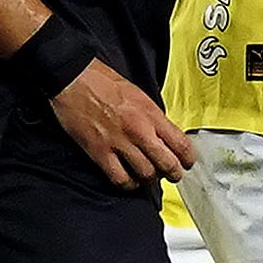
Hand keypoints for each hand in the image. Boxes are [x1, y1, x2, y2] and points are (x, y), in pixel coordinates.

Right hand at [48, 58, 189, 188]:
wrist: (74, 79)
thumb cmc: (103, 82)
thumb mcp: (139, 95)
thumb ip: (153, 117)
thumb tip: (163, 136)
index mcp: (151, 113)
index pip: (181, 144)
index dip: (188, 159)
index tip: (187, 162)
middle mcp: (139, 130)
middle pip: (167, 164)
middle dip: (174, 173)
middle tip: (172, 175)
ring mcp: (119, 143)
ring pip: (146, 174)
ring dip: (150, 180)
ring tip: (149, 177)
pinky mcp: (100, 152)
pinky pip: (120, 178)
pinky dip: (127, 184)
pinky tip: (128, 179)